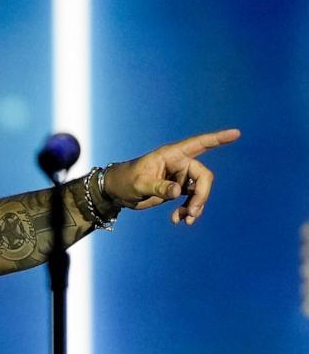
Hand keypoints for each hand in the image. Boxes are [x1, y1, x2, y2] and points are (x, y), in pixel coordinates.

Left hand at [103, 129, 240, 224]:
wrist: (117, 192)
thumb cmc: (125, 181)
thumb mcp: (139, 184)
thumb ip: (159, 187)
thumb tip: (178, 192)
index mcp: (171, 155)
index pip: (199, 144)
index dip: (218, 138)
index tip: (236, 133)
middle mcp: (179, 164)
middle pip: (203, 177)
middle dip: (201, 196)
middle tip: (192, 213)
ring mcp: (179, 177)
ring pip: (200, 191)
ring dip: (195, 206)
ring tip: (185, 220)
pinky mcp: (177, 190)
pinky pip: (191, 200)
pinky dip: (188, 211)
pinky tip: (178, 220)